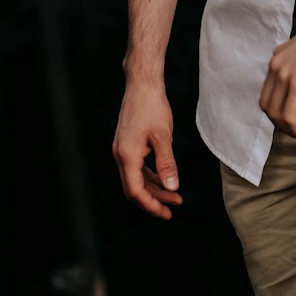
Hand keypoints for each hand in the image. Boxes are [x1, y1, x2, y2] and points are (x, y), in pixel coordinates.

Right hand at [111, 79, 182, 219]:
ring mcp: (122, 149)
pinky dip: (150, 175)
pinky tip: (164, 178)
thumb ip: (167, 164)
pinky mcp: (127, 144)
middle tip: (173, 208)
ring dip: (154, 188)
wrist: (142, 83)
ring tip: (174, 195)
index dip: (150, 204)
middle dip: (153, 200)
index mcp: (127, 155)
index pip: (135, 191)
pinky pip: (137, 167)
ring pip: (136, 178)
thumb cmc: (152, 106)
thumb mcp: (163, 136)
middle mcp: (120, 155)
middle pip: (134, 188)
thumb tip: (172, 187)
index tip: (166, 212)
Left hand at [259, 2, 295, 138]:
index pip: (267, 94)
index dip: (275, 111)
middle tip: (295, 129)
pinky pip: (288, 115)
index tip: (290, 119)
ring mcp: (285, 75)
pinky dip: (294, 128)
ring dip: (287, 129)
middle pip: (266, 106)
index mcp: (277, 60)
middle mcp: (276, 67)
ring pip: (275, 113)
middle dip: (279, 123)